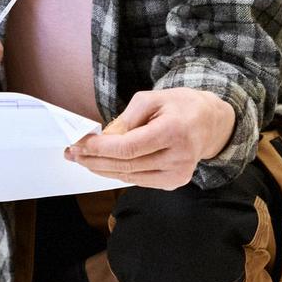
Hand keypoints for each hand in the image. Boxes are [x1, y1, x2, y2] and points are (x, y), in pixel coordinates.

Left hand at [64, 88, 235, 189]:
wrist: (209, 122)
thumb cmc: (179, 106)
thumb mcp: (151, 99)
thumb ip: (126, 119)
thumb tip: (104, 138)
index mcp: (174, 132)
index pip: (130, 147)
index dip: (101, 149)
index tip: (79, 143)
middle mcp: (179, 157)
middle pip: (127, 165)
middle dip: (95, 160)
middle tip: (72, 153)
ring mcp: (179, 174)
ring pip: (131, 176)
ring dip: (102, 169)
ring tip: (81, 159)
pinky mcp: (175, 182)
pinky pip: (139, 180)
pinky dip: (118, 173)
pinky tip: (102, 166)